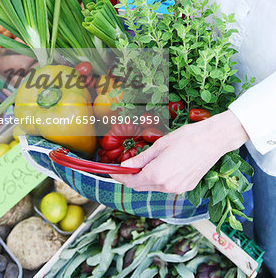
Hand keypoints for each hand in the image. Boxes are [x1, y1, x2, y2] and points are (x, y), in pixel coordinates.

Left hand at [111, 110, 248, 192]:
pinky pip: (166, 187)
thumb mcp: (160, 145)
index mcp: (157, 174)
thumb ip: (141, 158)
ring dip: (146, 178)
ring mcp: (177, 189)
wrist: (213, 140)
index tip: (112, 171)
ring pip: (153, 187)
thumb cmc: (187, 137)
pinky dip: (159, 179)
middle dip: (131, 178)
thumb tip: (125, 165)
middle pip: (140, 186)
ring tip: (146, 163)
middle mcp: (166, 186)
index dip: (119, 176)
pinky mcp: (186, 188)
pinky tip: (163, 166)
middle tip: (126, 166)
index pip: (131, 181)